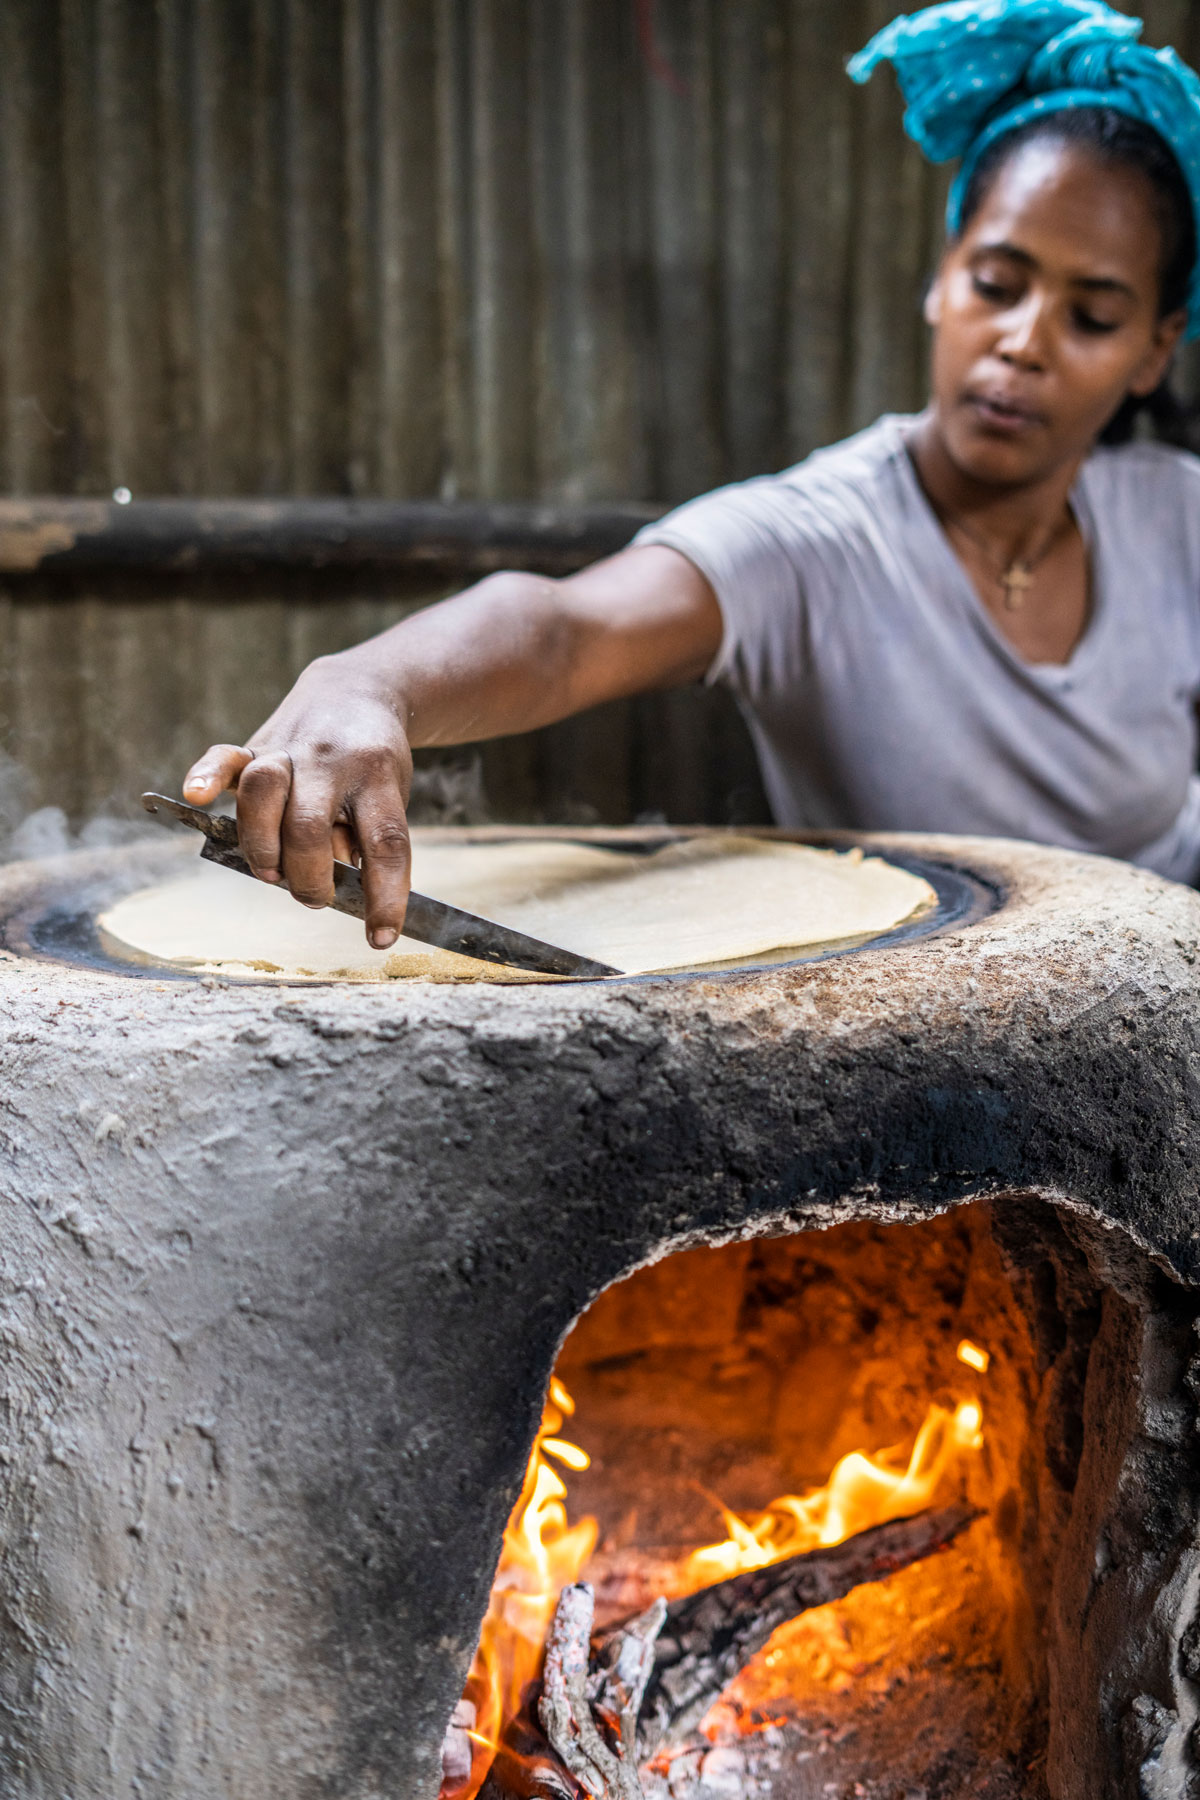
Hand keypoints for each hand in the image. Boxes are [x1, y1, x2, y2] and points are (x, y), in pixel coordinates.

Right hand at [183, 657, 413, 947]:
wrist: (356, 692)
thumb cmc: (374, 765)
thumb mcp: (391, 798)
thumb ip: (365, 841)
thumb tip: (332, 882)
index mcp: (378, 778)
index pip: (385, 845)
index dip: (384, 897)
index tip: (381, 938)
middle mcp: (331, 763)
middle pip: (309, 825)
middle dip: (307, 878)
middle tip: (314, 895)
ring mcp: (290, 750)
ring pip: (263, 792)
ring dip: (261, 842)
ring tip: (271, 870)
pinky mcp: (257, 744)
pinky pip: (224, 756)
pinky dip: (206, 776)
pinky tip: (196, 796)